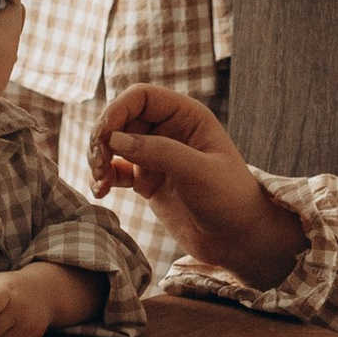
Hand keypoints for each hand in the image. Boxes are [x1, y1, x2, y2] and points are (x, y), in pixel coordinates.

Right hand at [92, 85, 303, 283]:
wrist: (239, 240)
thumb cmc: (230, 200)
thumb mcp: (198, 172)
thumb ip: (159, 152)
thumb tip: (114, 139)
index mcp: (187, 116)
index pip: (141, 97)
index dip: (117, 111)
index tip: (104, 138)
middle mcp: (169, 130)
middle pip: (121, 119)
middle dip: (103, 140)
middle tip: (98, 166)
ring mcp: (156, 156)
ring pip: (114, 145)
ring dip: (99, 159)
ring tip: (100, 183)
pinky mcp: (147, 181)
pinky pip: (116, 170)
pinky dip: (103, 178)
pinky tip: (100, 192)